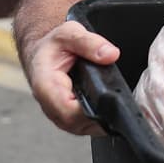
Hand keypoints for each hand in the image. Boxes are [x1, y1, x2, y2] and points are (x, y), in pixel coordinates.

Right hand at [24, 20, 119, 136]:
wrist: (42, 51)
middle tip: (121, 104)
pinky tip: (109, 110)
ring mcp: (57, 113)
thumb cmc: (53, 45)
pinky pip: (82, 126)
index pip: (67, 110)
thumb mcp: (69, 33)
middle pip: (75, 124)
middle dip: (99, 117)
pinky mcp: (66, 116)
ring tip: (117, 107)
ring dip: (100, 121)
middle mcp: (49, 104)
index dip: (88, 111)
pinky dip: (97, 121)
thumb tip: (111, 55)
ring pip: (79, 128)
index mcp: (46, 85)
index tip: (108, 103)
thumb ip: (90, 43)